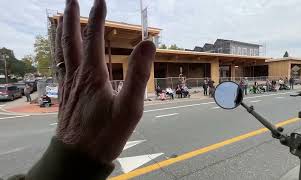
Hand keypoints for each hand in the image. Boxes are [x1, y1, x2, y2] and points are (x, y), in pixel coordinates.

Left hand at [54, 0, 155, 163]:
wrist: (79, 157)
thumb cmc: (105, 134)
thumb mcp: (130, 107)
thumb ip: (139, 75)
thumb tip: (148, 44)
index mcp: (93, 75)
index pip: (94, 39)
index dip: (97, 18)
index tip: (100, 1)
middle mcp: (76, 76)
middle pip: (70, 40)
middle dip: (70, 17)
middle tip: (71, 0)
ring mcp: (68, 85)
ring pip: (60, 52)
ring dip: (60, 32)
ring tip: (60, 18)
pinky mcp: (65, 94)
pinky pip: (58, 66)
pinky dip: (58, 52)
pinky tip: (60, 52)